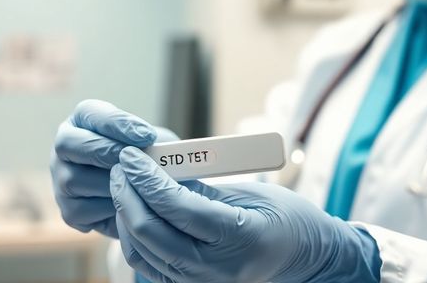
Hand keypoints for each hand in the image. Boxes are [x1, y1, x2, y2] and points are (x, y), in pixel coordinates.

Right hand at [50, 100, 167, 237]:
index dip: (117, 123)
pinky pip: (82, 209)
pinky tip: (131, 205)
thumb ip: (152, 142)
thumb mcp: (155, 143)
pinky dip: (109, 209)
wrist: (148, 195)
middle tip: (137, 161)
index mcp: (83, 120)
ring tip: (138, 185)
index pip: (89, 112)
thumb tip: (154, 149)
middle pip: (68, 143)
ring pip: (73, 179)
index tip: (147, 136)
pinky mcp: (69, 211)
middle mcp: (64, 146)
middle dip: (106, 151)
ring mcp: (61, 179)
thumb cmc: (149, 159)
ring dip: (110, 183)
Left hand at [110, 147, 380, 282]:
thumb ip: (202, 187)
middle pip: (151, 232)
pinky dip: (135, 237)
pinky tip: (133, 211)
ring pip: (143, 253)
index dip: (148, 179)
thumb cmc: (285, 218)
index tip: (131, 155)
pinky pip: (149, 266)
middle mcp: (216, 271)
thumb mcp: (250, 194)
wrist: (304, 260)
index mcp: (239, 239)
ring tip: (124, 184)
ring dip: (125, 215)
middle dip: (128, 195)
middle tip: (121, 166)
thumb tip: (158, 170)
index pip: (177, 207)